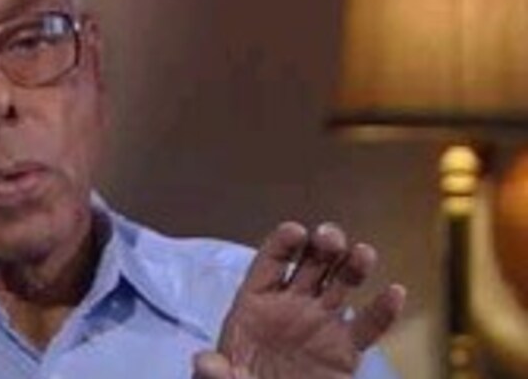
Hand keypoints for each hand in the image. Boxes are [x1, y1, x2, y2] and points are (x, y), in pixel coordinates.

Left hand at [193, 222, 405, 378]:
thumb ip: (214, 373)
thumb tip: (203, 361)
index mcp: (254, 304)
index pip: (269, 262)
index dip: (281, 244)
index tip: (295, 232)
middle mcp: (290, 306)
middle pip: (310, 264)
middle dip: (322, 245)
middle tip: (330, 238)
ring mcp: (320, 324)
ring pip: (341, 285)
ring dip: (353, 265)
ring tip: (363, 254)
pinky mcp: (345, 351)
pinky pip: (367, 326)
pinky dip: (383, 311)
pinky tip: (395, 292)